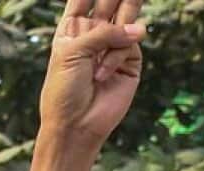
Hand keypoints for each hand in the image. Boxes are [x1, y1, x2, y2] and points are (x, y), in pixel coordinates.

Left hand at [40, 0, 145, 151]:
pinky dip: (116, 57)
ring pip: (126, 18)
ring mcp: (113, 47)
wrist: (75, 125)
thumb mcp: (73, 53)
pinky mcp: (129, 61)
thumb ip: (103, 33)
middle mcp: (93, 36)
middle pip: (109, 3)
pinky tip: (102, 74)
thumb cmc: (64, 90)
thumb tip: (138, 28)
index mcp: (72, 30)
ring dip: (124, 14)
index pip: (83, 0)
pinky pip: (129, 45)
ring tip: (116, 25)